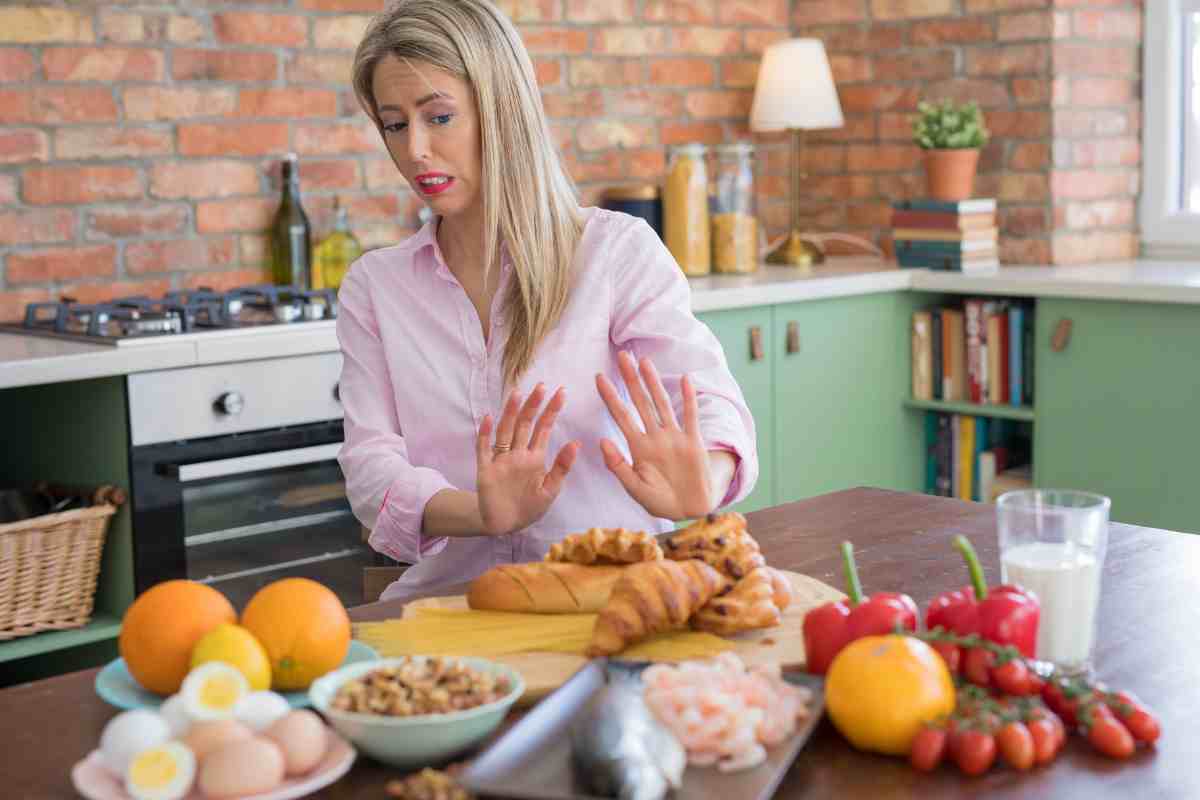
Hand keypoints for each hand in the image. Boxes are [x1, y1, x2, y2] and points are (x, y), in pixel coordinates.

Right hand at [476, 383, 579, 535]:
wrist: (506, 525)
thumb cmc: (529, 506)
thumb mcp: (551, 490)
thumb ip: (562, 467)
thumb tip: (576, 442)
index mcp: (535, 457)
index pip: (544, 428)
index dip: (551, 411)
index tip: (561, 392)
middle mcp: (518, 453)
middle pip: (525, 424)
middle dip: (533, 405)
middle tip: (542, 386)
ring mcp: (501, 459)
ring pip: (505, 431)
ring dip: (510, 413)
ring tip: (517, 394)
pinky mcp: (485, 470)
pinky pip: (483, 449)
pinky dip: (484, 435)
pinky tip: (487, 419)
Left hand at [596, 351, 713, 519]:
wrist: (688, 510)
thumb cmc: (658, 500)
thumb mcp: (633, 487)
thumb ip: (617, 466)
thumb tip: (601, 440)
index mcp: (638, 447)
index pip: (621, 415)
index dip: (610, 397)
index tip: (598, 378)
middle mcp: (655, 437)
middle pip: (640, 402)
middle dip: (630, 380)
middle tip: (622, 356)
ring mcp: (674, 437)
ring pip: (662, 404)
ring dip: (654, 383)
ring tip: (645, 362)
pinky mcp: (693, 443)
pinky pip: (691, 417)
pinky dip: (689, 399)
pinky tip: (686, 380)